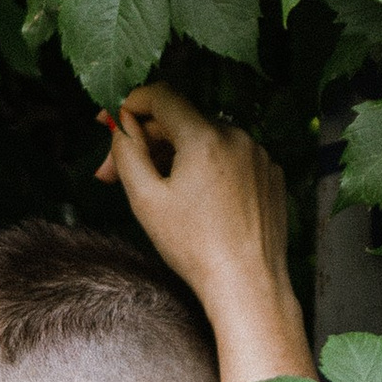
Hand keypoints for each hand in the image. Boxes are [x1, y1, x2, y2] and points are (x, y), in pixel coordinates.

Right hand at [96, 85, 316, 381]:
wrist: (248, 285)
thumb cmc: (195, 248)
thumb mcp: (146, 200)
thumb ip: (126, 153)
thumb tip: (121, 127)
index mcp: (205, 136)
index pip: (161, 96)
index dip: (129, 104)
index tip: (110, 121)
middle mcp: (237, 137)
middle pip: (181, 122)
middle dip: (145, 142)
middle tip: (113, 173)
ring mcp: (259, 155)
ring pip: (206, 141)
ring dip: (175, 156)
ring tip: (156, 192)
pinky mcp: (271, 175)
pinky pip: (230, 159)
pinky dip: (208, 169)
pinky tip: (194, 202)